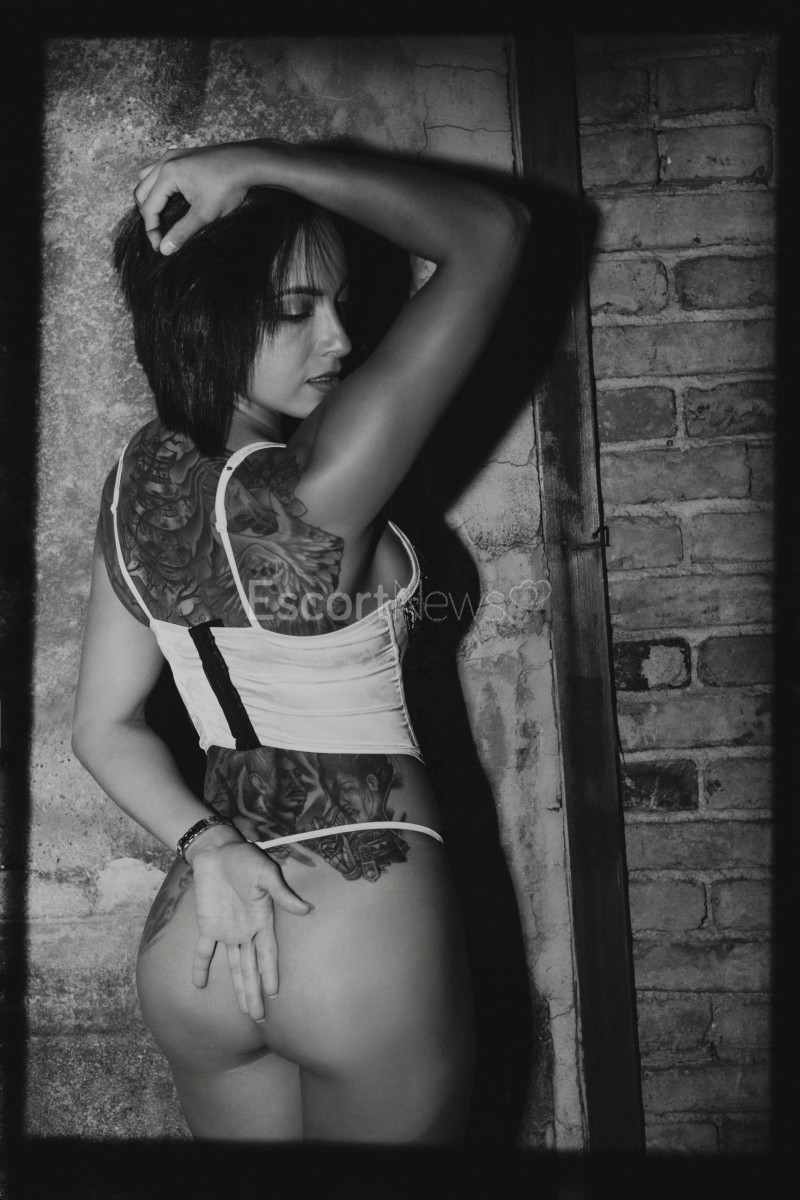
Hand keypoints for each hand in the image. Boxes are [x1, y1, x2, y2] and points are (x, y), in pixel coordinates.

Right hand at [132, 140, 281, 255]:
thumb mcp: (205, 214)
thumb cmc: (229, 186)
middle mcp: (166, 161)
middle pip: (142, 192)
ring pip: (147, 179)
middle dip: (148, 215)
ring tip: (162, 218)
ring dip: (150, 199)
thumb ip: (182, 232)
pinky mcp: (182, 155)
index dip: (152, 230)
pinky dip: (158, 187)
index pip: (149, 207)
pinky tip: (171, 200)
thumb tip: (164, 249)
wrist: (248, 163)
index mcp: (168, 173)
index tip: (160, 246)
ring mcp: (173, 155)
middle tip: (160, 235)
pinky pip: (159, 170)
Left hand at [189, 839, 312, 1019]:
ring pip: (233, 965)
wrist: (217, 851)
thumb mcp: (266, 873)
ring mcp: (226, 930)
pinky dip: (201, 967)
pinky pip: (203, 951)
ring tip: (244, 1011)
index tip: (274, 994)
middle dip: (254, 991)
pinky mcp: (208, 926)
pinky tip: (199, 985)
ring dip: (237, 987)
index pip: (267, 954)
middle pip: (251, 967)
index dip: (270, 973)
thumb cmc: (246, 859)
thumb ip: (282, 893)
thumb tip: (307, 909)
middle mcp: (246, 931)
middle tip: (258, 1017)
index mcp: (262, 921)